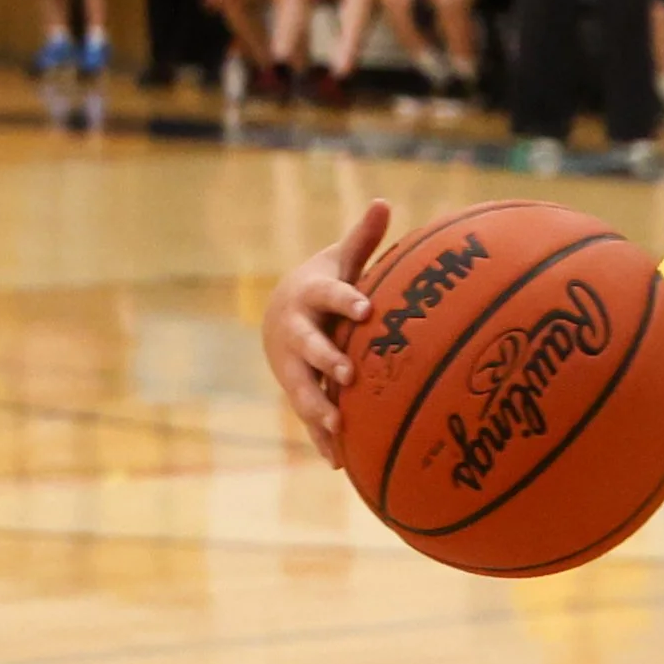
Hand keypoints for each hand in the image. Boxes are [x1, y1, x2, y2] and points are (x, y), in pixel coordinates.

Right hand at [260, 200, 391, 465]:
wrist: (280, 316)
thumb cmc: (323, 287)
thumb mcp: (339, 262)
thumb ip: (362, 238)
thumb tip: (383, 201)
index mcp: (312, 298)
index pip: (330, 296)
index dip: (346, 301)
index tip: (366, 308)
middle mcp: (298, 333)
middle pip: (309, 347)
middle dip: (326, 359)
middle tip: (347, 372)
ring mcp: (293, 365)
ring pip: (303, 387)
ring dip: (318, 407)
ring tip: (338, 425)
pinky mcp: (298, 390)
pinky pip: (309, 417)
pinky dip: (322, 438)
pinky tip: (340, 462)